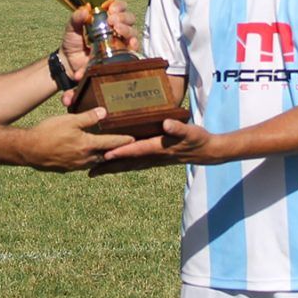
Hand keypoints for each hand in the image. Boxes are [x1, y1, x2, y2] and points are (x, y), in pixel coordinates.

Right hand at [23, 107, 133, 171]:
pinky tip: (87, 156)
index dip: (124, 140)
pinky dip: (89, 160)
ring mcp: (76, 165)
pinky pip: (83, 165)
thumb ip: (88, 117)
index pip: (112, 143)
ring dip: (102, 156)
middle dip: (115, 151)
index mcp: (87, 145)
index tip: (134, 139)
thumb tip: (104, 112)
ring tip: (109, 151)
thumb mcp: (69, 121)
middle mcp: (85, 158)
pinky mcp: (67, 168)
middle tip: (124, 146)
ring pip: (95, 161)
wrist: (29, 150)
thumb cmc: (48, 132)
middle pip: (105, 155)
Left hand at [57, 0, 139, 104]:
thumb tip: (85, 9)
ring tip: (117, 29)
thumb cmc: (73, 43)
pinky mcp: (121, 56)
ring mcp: (120, 42)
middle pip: (129, 18)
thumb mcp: (72, 27)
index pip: (119, 7)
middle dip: (123, 17)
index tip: (110, 8)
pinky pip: (133, 50)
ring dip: (127, 29)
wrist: (70, 63)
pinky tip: (130, 43)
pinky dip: (134, 45)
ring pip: (132, 32)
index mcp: (106, 18)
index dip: (118, 5)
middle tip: (112, 20)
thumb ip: (77, 17)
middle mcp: (116, 28)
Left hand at [90, 118, 217, 175]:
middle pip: (127, 163)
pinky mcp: (155, 159)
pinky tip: (113, 166)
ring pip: (129, 165)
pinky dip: (122, 165)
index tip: (105, 155)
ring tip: (95, 172)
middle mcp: (153, 156)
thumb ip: (178, 128)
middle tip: (90, 172)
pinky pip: (134, 163)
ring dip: (112, 169)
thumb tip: (166, 124)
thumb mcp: (190, 131)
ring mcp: (153, 159)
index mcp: (159, 148)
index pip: (136, 150)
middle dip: (109, 168)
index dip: (121, 153)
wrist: (207, 152)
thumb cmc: (198, 139)